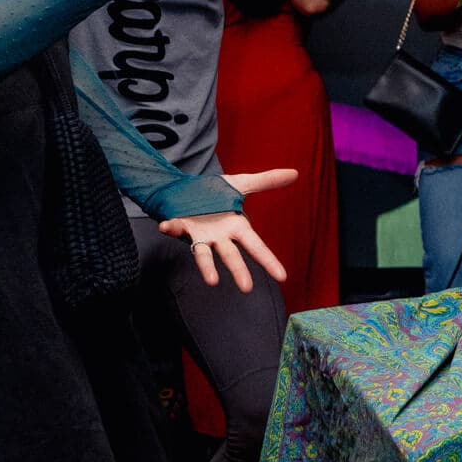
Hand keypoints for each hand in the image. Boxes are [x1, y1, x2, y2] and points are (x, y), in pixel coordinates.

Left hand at [158, 169, 296, 291]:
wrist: (184, 190)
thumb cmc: (214, 193)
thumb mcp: (242, 184)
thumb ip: (267, 181)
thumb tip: (295, 173)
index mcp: (236, 227)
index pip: (256, 246)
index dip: (269, 261)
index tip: (282, 277)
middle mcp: (219, 237)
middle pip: (231, 256)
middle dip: (239, 271)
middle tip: (247, 288)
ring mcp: (199, 235)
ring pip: (204, 255)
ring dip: (207, 267)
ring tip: (212, 281)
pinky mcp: (180, 226)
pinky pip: (175, 229)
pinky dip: (170, 228)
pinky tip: (165, 227)